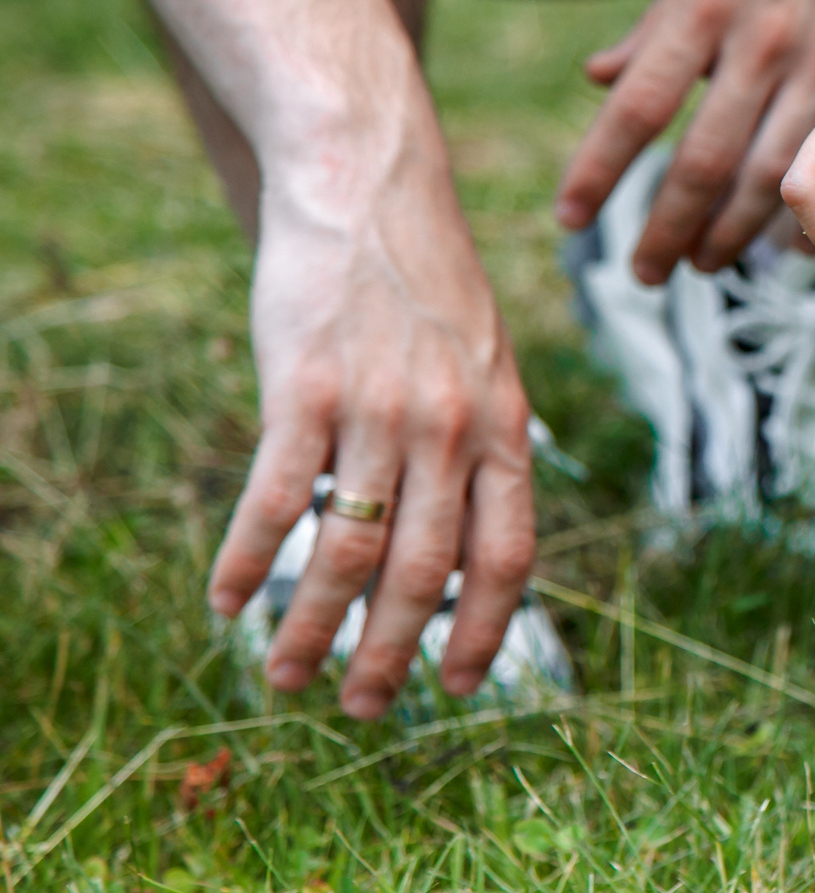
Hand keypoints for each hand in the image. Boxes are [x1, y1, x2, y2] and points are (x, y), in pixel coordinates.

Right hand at [206, 102, 535, 720]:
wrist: (369, 183)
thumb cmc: (424, 284)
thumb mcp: (485, 366)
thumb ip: (479, 453)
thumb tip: (461, 553)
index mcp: (505, 427)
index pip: (510, 557)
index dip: (485, 630)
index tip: (459, 688)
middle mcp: (452, 428)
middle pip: (425, 574)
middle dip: (393, 656)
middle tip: (363, 709)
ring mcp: (380, 409)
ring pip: (349, 551)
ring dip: (312, 628)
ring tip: (284, 677)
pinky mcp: (306, 386)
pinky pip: (276, 497)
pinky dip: (249, 559)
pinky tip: (226, 601)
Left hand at [552, 0, 814, 282]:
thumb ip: (655, 25)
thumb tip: (594, 78)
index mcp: (703, 2)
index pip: (636, 106)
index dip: (598, 170)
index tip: (569, 220)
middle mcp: (758, 37)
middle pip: (702, 158)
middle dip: (666, 226)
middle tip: (641, 274)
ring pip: (771, 170)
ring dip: (730, 229)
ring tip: (702, 265)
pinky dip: (805, 205)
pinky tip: (786, 240)